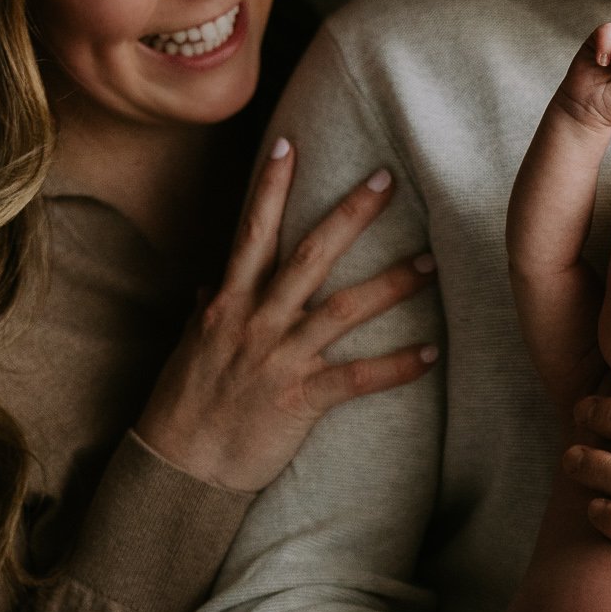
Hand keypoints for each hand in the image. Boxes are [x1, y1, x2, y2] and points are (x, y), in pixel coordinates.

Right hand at [137, 142, 436, 491]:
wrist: (178, 468)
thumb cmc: (182, 407)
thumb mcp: (189, 349)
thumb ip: (207, 311)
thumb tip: (210, 285)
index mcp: (229, 303)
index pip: (252, 231)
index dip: (270, 186)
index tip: (289, 143)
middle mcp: (256, 321)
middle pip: (310, 254)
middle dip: (351, 214)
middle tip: (388, 180)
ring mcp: (280, 358)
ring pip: (343, 308)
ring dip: (391, 284)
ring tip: (430, 263)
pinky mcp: (300, 399)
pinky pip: (357, 378)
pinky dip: (397, 366)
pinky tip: (432, 355)